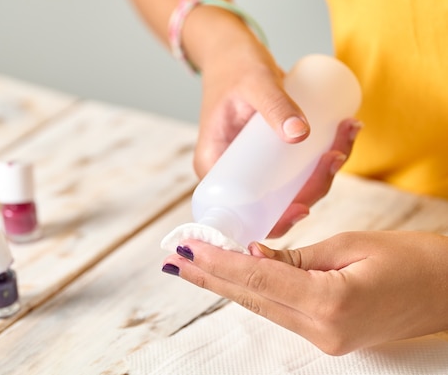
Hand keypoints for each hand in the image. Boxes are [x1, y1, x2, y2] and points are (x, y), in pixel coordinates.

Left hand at [162, 232, 447, 354]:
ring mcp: (324, 339)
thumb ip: (296, 256)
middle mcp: (321, 329)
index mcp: (330, 302)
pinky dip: (253, 290)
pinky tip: (232, 276)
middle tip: (172, 258)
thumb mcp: (350, 245)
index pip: (257, 277)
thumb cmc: (413, 260)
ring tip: (191, 265)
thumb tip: (252, 255)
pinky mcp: (327, 335)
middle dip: (208, 276)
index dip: (217, 262)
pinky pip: (280, 309)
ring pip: (261, 305)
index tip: (185, 247)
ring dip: (225, 284)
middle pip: (250, 296)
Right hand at [195, 39, 361, 235]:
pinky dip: (324, 157)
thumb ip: (275, 106)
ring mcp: (254, 165)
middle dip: (313, 187)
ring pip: (293, 186)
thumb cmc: (234, 65)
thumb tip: (301, 135)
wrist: (231, 49)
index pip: (243, 212)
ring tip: (347, 131)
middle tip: (336, 153)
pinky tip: (346, 133)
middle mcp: (234, 173)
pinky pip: (298, 167)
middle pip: (276, 203)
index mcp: (215, 167)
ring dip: (326, 171)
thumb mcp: (254, 84)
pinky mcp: (271, 154)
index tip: (303, 208)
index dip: (274, 220)